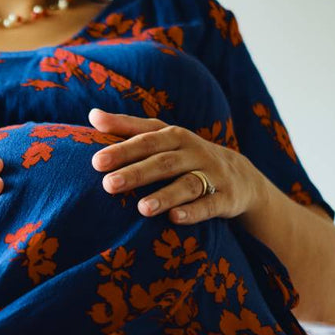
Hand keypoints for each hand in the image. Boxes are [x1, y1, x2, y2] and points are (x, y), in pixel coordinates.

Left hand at [87, 108, 264, 224]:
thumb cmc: (186, 155)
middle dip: (136, 173)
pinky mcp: (225, 198)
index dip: (122, 150)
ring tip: (142, 208)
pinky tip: (174, 219)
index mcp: (175, 137)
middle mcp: (194, 153)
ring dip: (165, 196)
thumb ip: (128, 127)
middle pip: (163, 162)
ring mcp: (212, 175)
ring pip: (187, 184)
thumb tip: (93, 116)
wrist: (241, 176)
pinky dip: (193, 212)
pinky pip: (209, 205)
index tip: (96, 162)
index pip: (146, 141)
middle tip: (109, 185)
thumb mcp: (163, 138)